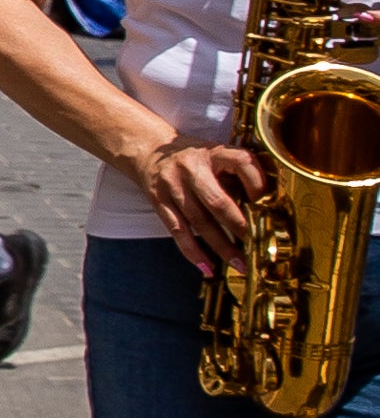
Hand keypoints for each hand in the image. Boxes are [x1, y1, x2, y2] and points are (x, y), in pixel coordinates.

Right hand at [135, 132, 265, 275]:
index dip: (258, 184)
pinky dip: (193, 251)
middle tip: (257, 246)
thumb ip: (240, 175)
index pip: (242, 163)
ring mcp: (173, 185)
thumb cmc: (195, 158)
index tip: (269, 205)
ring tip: (239, 264)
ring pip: (199, 221)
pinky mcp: (159, 201)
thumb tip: (267, 206)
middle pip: (218, 201)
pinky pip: (177, 230)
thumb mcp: (218, 155)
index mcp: (213, 152)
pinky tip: (207, 267)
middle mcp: (191, 168)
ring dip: (221, 246)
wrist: (147, 150)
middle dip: (240, 227)